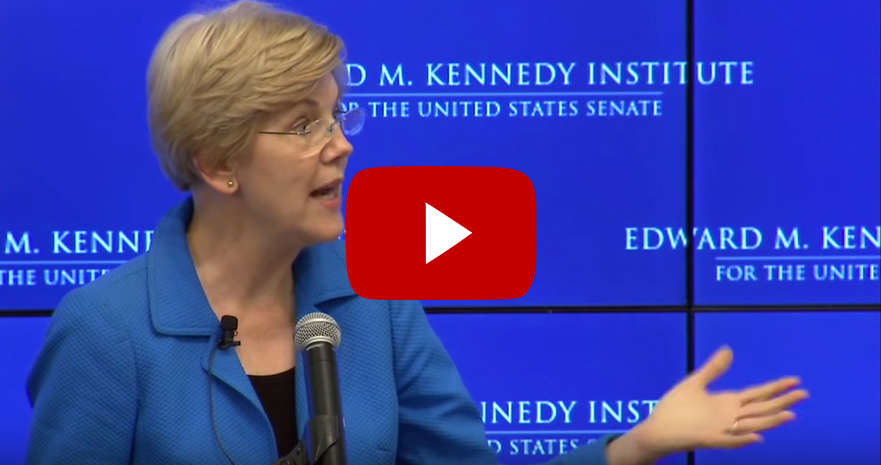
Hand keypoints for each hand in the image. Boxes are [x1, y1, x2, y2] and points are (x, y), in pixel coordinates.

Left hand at [633, 345, 808, 457]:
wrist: (658, 428)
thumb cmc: (676, 408)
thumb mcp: (696, 383)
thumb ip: (714, 369)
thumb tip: (729, 349)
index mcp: (728, 403)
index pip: (758, 395)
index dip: (776, 388)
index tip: (795, 380)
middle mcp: (730, 416)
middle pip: (761, 408)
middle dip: (782, 402)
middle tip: (804, 394)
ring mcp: (721, 429)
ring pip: (752, 425)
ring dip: (770, 421)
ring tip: (790, 414)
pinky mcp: (709, 440)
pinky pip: (729, 441)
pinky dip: (742, 439)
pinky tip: (756, 436)